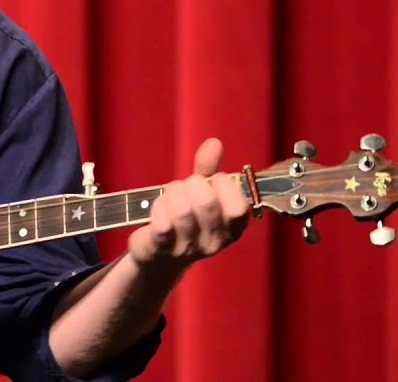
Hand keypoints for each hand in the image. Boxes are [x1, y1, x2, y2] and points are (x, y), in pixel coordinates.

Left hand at [127, 137, 250, 274]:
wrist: (158, 254)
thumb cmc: (185, 217)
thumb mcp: (201, 192)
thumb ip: (209, 168)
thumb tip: (214, 142)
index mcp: (231, 228)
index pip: (239, 207)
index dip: (223, 186)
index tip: (212, 181)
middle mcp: (214, 242)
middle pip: (207, 203)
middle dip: (192, 184)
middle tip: (186, 187)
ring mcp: (188, 248)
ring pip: (182, 211)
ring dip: (172, 194)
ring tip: (170, 196)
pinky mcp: (161, 249)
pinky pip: (162, 224)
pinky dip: (158, 208)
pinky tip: (158, 209)